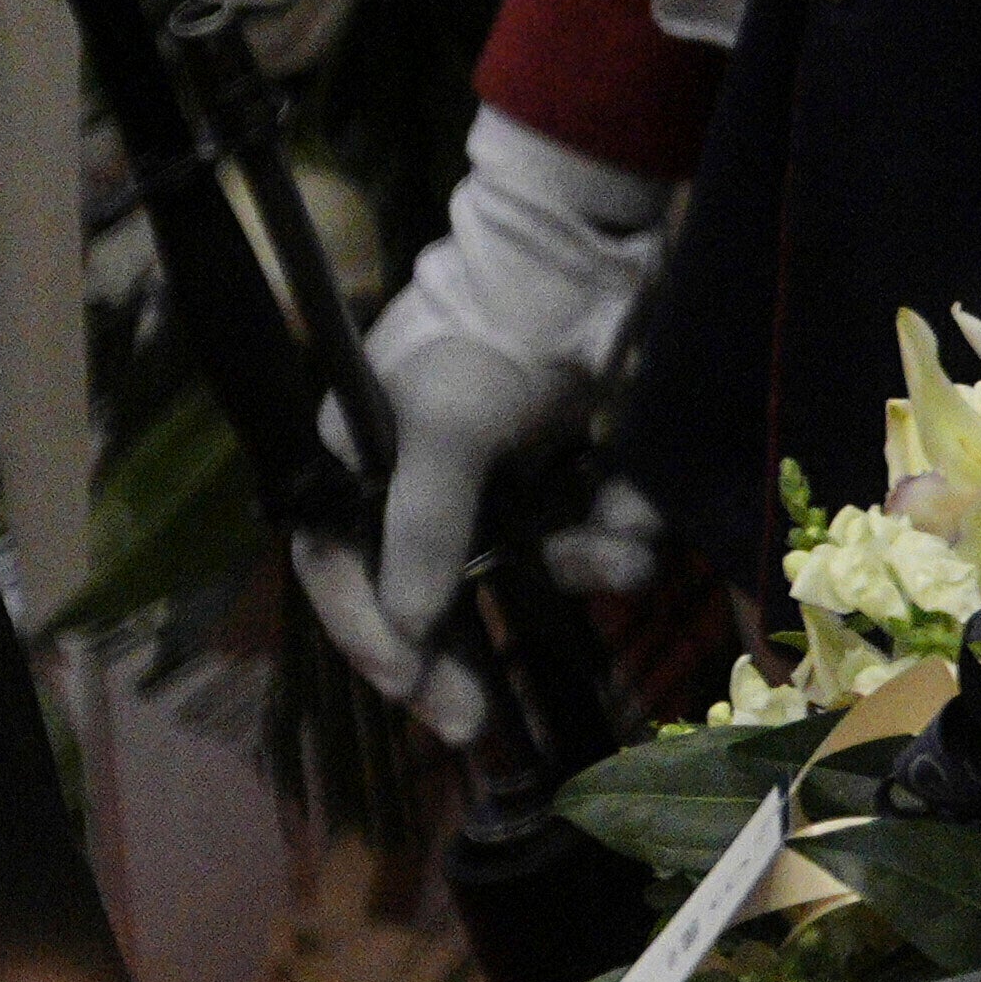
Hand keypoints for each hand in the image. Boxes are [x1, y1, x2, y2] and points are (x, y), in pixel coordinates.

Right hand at [308, 118, 669, 743]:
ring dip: (576, 570)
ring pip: (528, 568)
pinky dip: (620, 533)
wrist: (594, 257)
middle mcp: (421, 479)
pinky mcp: (571, 472)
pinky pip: (591, 534)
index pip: (338, 566)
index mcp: (359, 460)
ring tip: (617, 554)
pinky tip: (641, 523)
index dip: (366, 634)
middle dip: (461, 655)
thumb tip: (406, 627)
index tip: (409, 690)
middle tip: (478, 724)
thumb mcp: (447, 424)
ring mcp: (500, 478)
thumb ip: (423, 524)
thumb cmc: (497, 328)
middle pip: (426, 594)